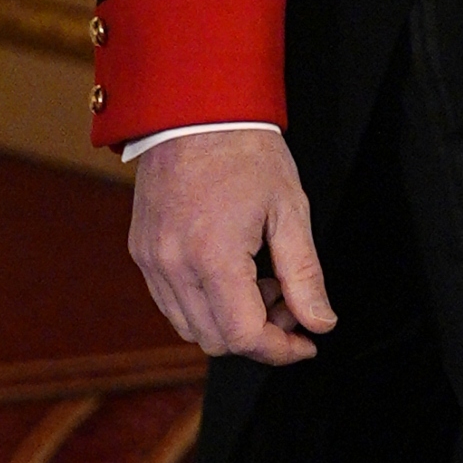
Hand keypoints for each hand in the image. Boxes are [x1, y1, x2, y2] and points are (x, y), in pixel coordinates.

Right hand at [129, 128, 335, 366]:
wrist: (193, 111)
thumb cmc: (245, 152)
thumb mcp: (290, 211)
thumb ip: (305, 275)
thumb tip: (320, 324)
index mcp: (213, 256)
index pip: (245, 336)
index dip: (281, 351)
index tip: (307, 343)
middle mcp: (174, 266)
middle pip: (216, 341)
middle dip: (259, 336)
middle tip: (289, 304)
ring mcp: (152, 261)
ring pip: (191, 328)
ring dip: (230, 323)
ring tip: (260, 284)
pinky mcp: (142, 252)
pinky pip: (171, 303)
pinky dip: (204, 305)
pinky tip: (230, 274)